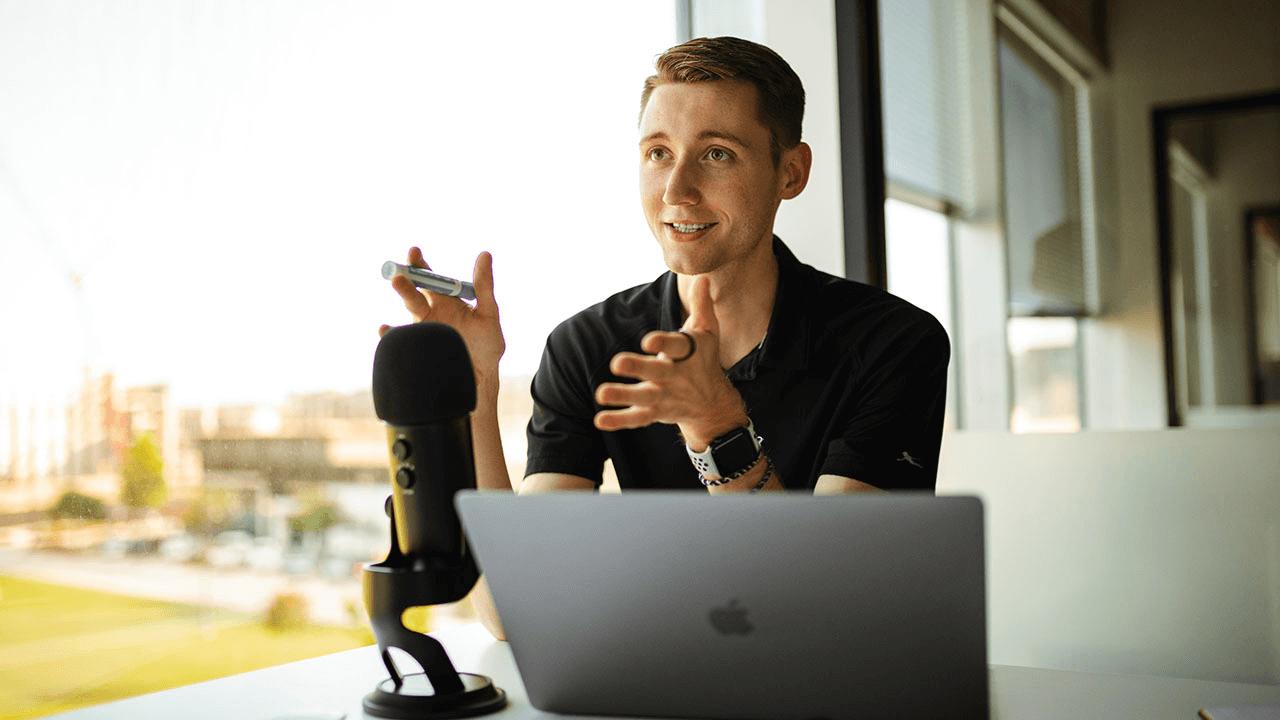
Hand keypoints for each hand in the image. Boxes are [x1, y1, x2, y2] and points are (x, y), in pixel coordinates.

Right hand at [380, 247, 504, 394]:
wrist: (480, 380)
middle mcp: (431, 313)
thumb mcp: (488, 314)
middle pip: (415, 291)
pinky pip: (400, 340)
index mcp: (446, 301)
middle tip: (400, 270)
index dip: (421, 265)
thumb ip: (484, 286)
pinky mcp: (417, 349)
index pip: (430, 278)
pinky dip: (390, 335)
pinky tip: (386, 329)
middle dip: (407, 279)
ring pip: (408, 310)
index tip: (414, 252)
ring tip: (398, 282)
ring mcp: (422, 331)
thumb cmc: (487, 347)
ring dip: (404, 295)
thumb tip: (484, 254)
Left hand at [593, 275, 747, 447]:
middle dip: (639, 368)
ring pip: (644, 397)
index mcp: (688, 354)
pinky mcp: (655, 413)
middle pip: (658, 371)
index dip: (663, 343)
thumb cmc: (705, 359)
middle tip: (617, 363)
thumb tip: (701, 277)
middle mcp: (676, 376)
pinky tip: (600, 419)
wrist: (713, 404)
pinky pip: (637, 418)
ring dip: (623, 395)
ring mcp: (665, 396)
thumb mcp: (707, 331)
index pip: (677, 346)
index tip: (648, 341)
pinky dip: (619, 420)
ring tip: (601, 393)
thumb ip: (701, 305)